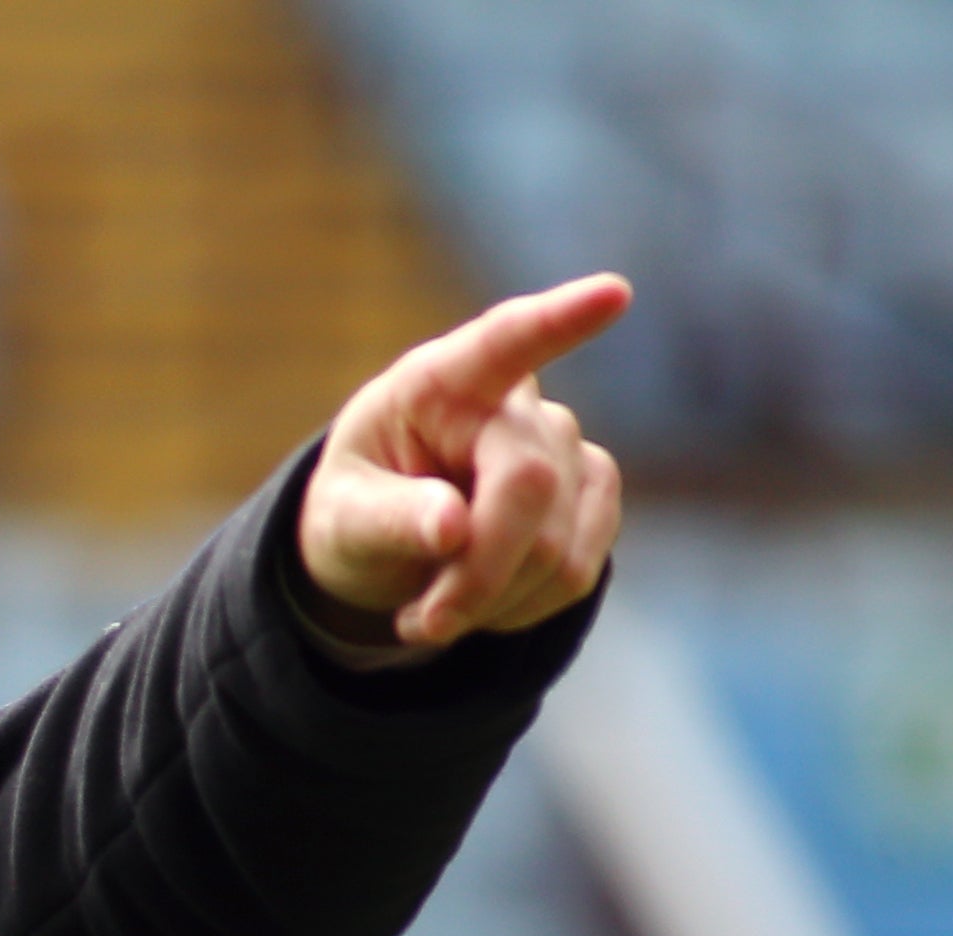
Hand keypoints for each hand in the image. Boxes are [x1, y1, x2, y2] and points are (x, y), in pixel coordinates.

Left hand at [298, 274, 630, 650]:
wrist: (388, 541)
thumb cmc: (356, 510)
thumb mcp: (340, 518)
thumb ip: (386, 519)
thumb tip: (453, 528)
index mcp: (440, 381)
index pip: (506, 342)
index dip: (560, 321)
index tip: (612, 294)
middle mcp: (517, 403)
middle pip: (527, 489)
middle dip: (476, 575)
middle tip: (420, 624)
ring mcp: (566, 445)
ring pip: (558, 549)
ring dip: (491, 602)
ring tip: (437, 605)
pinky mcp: (594, 495)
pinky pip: (578, 575)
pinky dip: (522, 610)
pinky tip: (483, 601)